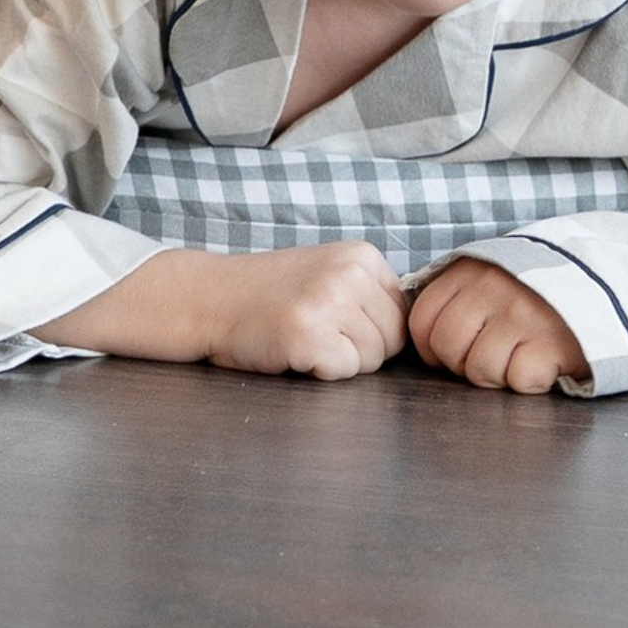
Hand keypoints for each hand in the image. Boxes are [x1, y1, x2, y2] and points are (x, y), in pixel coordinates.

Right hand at [97, 240, 408, 379]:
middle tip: (316, 333)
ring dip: (339, 360)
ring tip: (302, 338)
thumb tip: (417, 331)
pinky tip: (292, 350)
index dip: (371, 329)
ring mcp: (329, 302)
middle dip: (360, 349)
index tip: (334, 321)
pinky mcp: (309, 335)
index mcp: (362, 255)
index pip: (402, 314)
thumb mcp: (328, 273)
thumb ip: (369, 294)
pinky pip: (344, 371)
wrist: (209, 298)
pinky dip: (320, 371)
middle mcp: (350, 273)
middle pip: (393, 339)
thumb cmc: (269, 295)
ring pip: (372, 359)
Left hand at [409, 260, 586, 393]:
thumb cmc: (538, 291)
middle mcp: (493, 287)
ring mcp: (523, 314)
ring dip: (500, 374)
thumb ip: (458, 296)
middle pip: (447, 346)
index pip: (422, 320)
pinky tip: (544, 362)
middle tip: (491, 357)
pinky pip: (520, 379)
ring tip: (520, 356)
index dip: (432, 348)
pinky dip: (531, 380)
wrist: (607, 280)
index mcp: (471, 270)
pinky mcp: (553, 342)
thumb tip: (423, 335)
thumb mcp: (493, 276)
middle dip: (463, 364)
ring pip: (480, 369)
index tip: (456, 351)